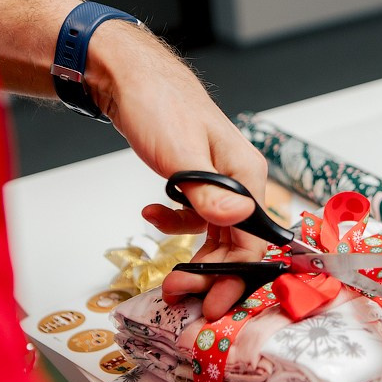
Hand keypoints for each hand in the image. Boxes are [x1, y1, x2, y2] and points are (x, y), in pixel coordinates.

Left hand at [88, 22, 267, 319]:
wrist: (129, 78)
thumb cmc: (158, 105)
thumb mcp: (179, 153)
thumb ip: (207, 191)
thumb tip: (237, 218)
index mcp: (246, 175)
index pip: (252, 240)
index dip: (234, 276)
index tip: (212, 304)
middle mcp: (240, 182)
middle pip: (238, 244)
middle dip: (212, 274)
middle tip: (181, 295)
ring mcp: (220, 183)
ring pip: (218, 236)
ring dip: (194, 256)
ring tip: (168, 274)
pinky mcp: (199, 183)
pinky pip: (197, 217)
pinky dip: (175, 225)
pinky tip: (151, 214)